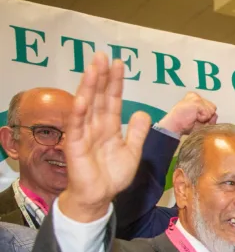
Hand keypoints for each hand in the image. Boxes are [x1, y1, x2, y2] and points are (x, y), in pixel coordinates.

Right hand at [60, 52, 150, 222]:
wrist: (100, 196)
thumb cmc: (112, 175)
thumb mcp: (132, 152)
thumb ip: (137, 133)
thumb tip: (143, 113)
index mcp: (109, 126)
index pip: (113, 99)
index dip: (116, 82)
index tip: (119, 63)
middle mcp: (95, 125)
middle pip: (99, 97)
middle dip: (101, 76)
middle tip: (103, 55)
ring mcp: (84, 133)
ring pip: (87, 105)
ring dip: (89, 87)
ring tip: (93, 68)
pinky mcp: (75, 145)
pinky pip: (77, 127)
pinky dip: (79, 113)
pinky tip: (83, 99)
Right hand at [156, 91, 217, 135]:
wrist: (174, 126)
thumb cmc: (184, 125)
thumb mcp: (199, 121)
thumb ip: (209, 117)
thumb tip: (215, 115)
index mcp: (194, 98)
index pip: (211, 107)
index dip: (206, 116)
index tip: (195, 118)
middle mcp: (195, 95)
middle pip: (213, 108)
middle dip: (207, 117)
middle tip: (195, 119)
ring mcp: (196, 98)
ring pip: (212, 110)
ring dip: (205, 118)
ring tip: (193, 118)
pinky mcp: (197, 102)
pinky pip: (208, 113)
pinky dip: (202, 118)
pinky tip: (193, 117)